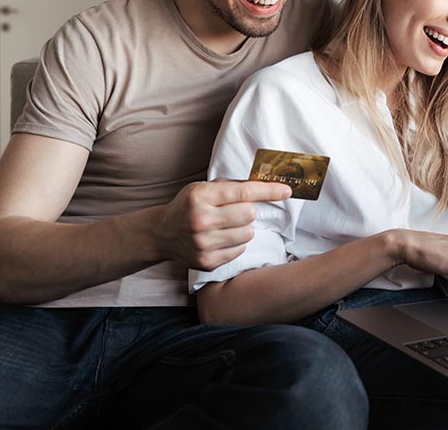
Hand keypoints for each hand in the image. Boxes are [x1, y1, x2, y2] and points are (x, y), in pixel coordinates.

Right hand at [156, 179, 290, 269]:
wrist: (161, 233)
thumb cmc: (188, 206)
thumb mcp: (204, 188)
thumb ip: (233, 187)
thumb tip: (268, 185)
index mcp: (200, 196)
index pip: (244, 192)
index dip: (269, 191)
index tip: (286, 191)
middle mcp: (201, 220)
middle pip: (250, 214)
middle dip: (248, 211)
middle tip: (234, 212)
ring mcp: (203, 244)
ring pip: (248, 234)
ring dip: (243, 228)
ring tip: (226, 226)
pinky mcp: (206, 262)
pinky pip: (240, 250)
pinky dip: (236, 244)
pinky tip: (220, 239)